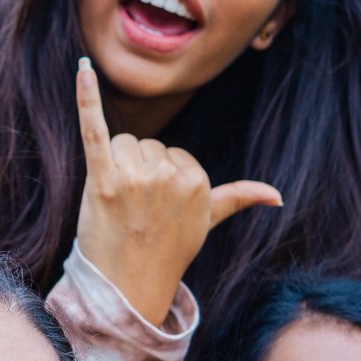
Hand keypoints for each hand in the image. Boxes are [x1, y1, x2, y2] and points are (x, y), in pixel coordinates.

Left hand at [74, 59, 279, 323]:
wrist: (128, 288)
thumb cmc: (166, 251)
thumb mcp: (205, 221)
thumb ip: (237, 198)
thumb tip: (277, 196)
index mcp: (196, 178)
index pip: (168, 152)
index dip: (156, 178)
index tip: (155, 209)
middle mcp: (168, 175)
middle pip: (144, 145)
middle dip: (135, 172)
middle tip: (133, 211)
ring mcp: (135, 177)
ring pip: (120, 144)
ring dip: (114, 168)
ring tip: (118, 205)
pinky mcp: (101, 180)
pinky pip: (94, 129)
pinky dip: (87, 99)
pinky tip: (83, 71)